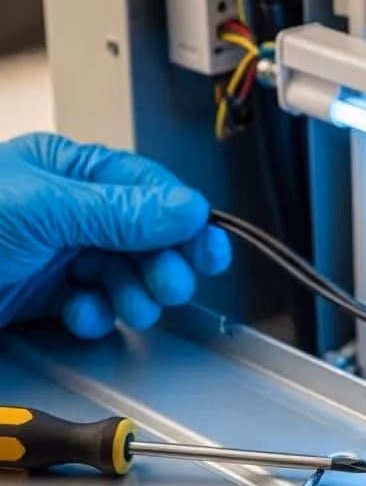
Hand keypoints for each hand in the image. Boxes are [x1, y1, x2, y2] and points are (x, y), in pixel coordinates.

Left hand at [0, 133, 230, 337]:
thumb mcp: (44, 210)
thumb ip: (119, 212)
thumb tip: (188, 209)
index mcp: (66, 169)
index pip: (146, 189)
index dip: (183, 220)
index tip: (209, 247)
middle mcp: (64, 210)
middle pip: (140, 238)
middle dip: (162, 265)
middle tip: (174, 285)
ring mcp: (51, 255)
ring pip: (121, 276)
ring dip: (135, 296)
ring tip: (136, 307)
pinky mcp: (37, 297)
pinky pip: (88, 307)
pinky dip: (95, 316)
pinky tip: (88, 316)